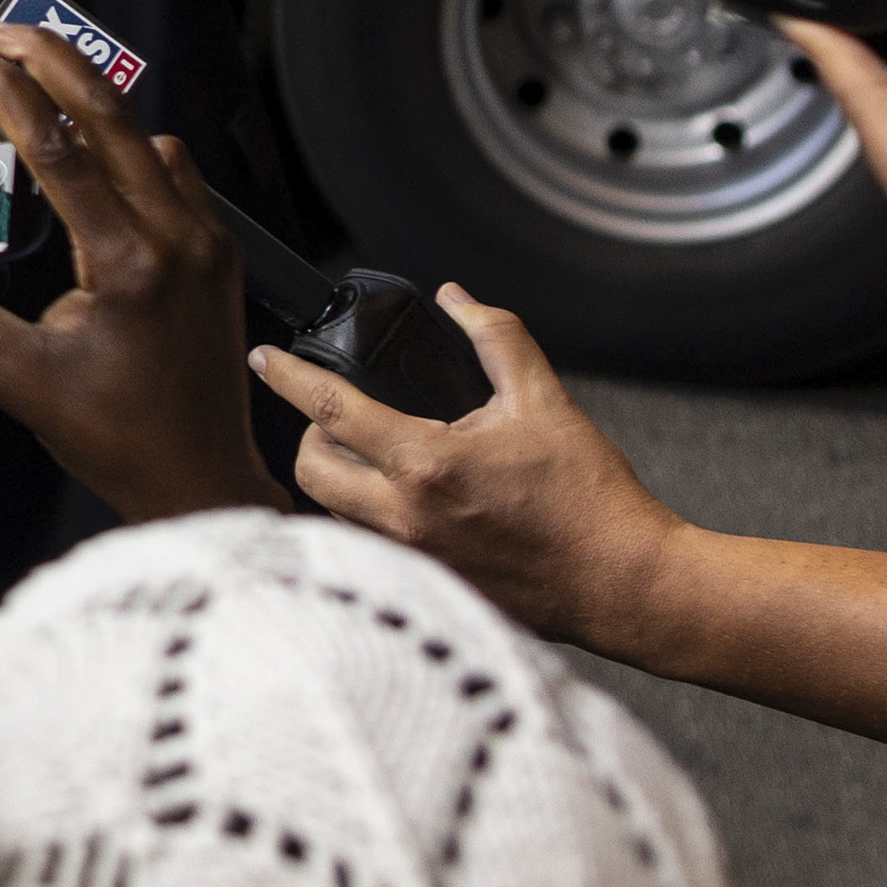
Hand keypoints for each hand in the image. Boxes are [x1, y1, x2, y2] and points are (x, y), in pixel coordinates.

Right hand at [0, 17, 269, 520]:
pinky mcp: (216, 250)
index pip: (57, 147)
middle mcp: (177, 237)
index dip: (4, 89)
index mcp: (127, 263)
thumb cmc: (115, 436)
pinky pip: (173, 169)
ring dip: (85, 95)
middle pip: (109, 111)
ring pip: (144, 133)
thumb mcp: (16, 378)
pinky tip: (90, 147)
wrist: (198, 476)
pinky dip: (128, 143)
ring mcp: (205, 239)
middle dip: (44, 56)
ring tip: (27, 74)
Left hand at [262, 286, 692, 646]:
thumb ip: (495, 338)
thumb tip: (456, 299)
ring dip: (337, 479)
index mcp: (427, 465)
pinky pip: (366, 547)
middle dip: (310, 436)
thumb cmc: (589, 499)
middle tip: (335, 417)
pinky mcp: (425, 587)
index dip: (288, 377)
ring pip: (332, 513)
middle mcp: (405, 517)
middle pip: (310, 470)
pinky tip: (400, 501)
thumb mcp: (544, 400)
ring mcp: (411, 560)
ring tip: (368, 457)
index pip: (330, 411)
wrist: (622, 583)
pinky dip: (366, 518)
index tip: (264, 357)